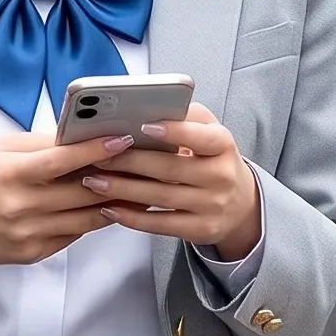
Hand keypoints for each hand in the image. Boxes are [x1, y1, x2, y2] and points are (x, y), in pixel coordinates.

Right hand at [0, 130, 133, 268]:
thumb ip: (39, 144)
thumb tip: (79, 136)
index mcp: (11, 174)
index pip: (61, 161)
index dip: (95, 150)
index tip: (122, 140)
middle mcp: (21, 206)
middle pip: (82, 192)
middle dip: (116, 176)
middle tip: (142, 162)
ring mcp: (28, 234)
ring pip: (86, 218)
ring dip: (115, 202)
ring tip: (136, 186)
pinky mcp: (32, 253)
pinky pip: (73, 235)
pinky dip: (92, 220)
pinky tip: (108, 207)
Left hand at [77, 103, 260, 257]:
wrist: (241, 204)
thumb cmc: (214, 160)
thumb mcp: (210, 133)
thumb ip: (186, 117)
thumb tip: (149, 106)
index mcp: (223, 145)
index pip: (201, 137)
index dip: (174, 132)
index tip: (144, 126)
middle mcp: (221, 176)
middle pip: (170, 168)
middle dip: (130, 161)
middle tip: (98, 156)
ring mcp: (212, 206)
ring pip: (160, 196)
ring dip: (122, 189)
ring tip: (94, 181)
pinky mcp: (200, 229)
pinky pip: (160, 225)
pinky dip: (132, 217)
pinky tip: (110, 208)